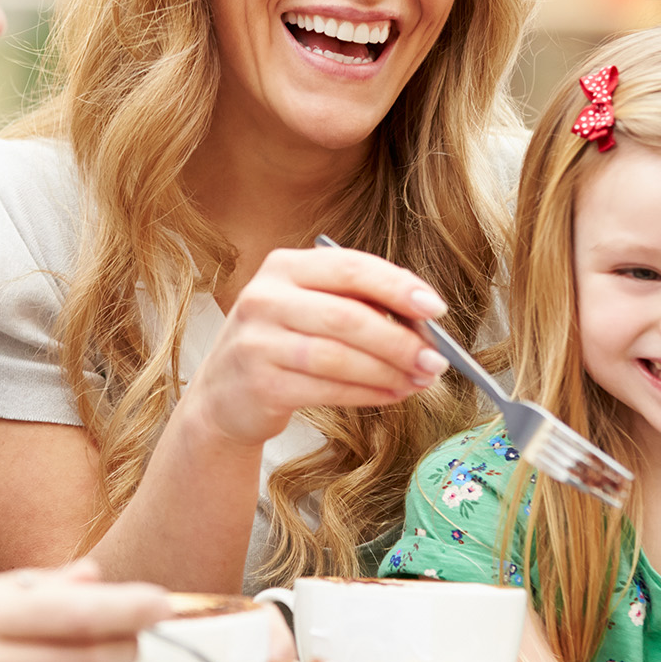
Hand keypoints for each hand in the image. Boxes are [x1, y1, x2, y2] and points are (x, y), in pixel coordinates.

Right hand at [182, 246, 451, 446]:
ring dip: (389, 371)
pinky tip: (392, 395)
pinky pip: (327, 388)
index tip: (435, 308)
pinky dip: (369, 393)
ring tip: (419, 380)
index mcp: (284, 266)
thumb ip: (357, 304)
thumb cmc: (281, 345)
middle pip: (348, 315)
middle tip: (436, 359)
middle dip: (401, 340)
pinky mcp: (260, 383)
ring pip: (339, 356)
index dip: (398, 286)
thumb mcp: (309, 308)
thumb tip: (424, 320)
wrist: (223, 395)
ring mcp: (258, 341)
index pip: (350, 267)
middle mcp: (265, 297)